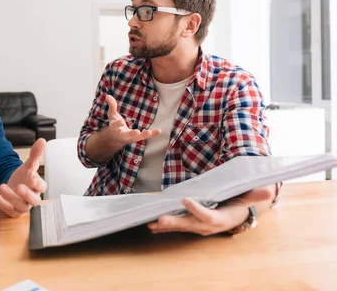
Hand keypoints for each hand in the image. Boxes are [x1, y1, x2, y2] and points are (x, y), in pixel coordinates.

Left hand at [0, 138, 47, 216]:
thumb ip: (35, 153)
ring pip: (20, 206)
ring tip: (1, 186)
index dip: (37, 183)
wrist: (14, 184)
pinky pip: (6, 208)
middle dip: (26, 195)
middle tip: (19, 187)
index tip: (31, 177)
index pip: (42, 187)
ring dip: (10, 197)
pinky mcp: (12, 210)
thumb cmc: (24, 176)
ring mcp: (23, 206)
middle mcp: (32, 198)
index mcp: (38, 187)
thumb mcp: (28, 164)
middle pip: (34, 200)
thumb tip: (42, 140)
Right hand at [105, 94, 160, 146]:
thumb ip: (111, 106)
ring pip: (137, 138)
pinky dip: (153, 134)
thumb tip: (107, 95)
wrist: (116, 138)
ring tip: (149, 132)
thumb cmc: (114, 124)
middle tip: (136, 132)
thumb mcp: (112, 115)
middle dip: (131, 134)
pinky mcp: (138, 138)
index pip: (116, 125)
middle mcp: (123, 134)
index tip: (120, 122)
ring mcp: (131, 137)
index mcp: (115, 128)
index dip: (118, 124)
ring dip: (144, 135)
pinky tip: (159, 131)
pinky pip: (146, 137)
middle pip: (127, 135)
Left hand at [148, 186, 273, 235]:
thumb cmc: (239, 204)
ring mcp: (197, 227)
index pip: (207, 216)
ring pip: (179, 226)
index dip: (196, 209)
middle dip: (173, 222)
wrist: (235, 216)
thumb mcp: (246, 197)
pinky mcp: (190, 225)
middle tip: (159, 219)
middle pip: (189, 224)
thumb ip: (253, 194)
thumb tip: (267, 190)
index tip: (185, 199)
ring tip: (150, 223)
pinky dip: (163, 226)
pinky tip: (150, 224)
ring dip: (164, 226)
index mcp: (220, 219)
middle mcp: (206, 226)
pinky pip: (175, 226)